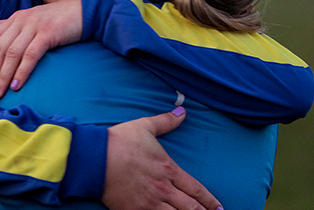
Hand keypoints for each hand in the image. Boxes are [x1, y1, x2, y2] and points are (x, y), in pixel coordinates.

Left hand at [0, 0, 81, 97]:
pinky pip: (30, 55)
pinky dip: (21, 71)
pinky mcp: (48, 33)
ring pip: (11, 54)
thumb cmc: (59, 19)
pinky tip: (16, 85)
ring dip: (2, 76)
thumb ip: (13, 24)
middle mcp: (21, 21)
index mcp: (15, 19)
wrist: (86, 11)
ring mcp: (34, 26)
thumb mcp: (33, 19)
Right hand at [102, 108, 222, 209]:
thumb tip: (182, 112)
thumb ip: (165, 121)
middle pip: (191, 208)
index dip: (209, 200)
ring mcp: (150, 202)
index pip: (196, 189)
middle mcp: (163, 188)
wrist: (95, 158)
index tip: (218, 207)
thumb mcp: (145, 127)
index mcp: (168, 169)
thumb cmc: (119, 141)